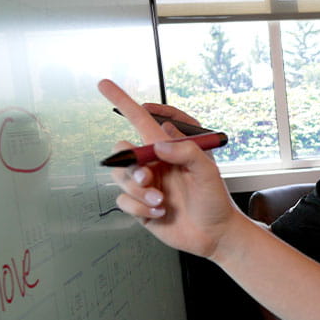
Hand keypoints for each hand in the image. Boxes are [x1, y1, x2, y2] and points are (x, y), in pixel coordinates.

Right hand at [99, 79, 240, 258]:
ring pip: (120, 179)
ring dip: (138, 191)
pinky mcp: (139, 207)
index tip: (104, 84)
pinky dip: (139, 208)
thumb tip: (157, 145)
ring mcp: (145, 186)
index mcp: (167, 150)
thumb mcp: (207, 171)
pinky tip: (158, 213)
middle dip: (130, 166)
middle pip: (121, 153)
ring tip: (161, 201)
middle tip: (149, 178)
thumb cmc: (215, 200)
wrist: (214, 234)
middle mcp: (153, 165)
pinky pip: (123, 202)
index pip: (139, 120)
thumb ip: (185, 152)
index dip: (123, 102)